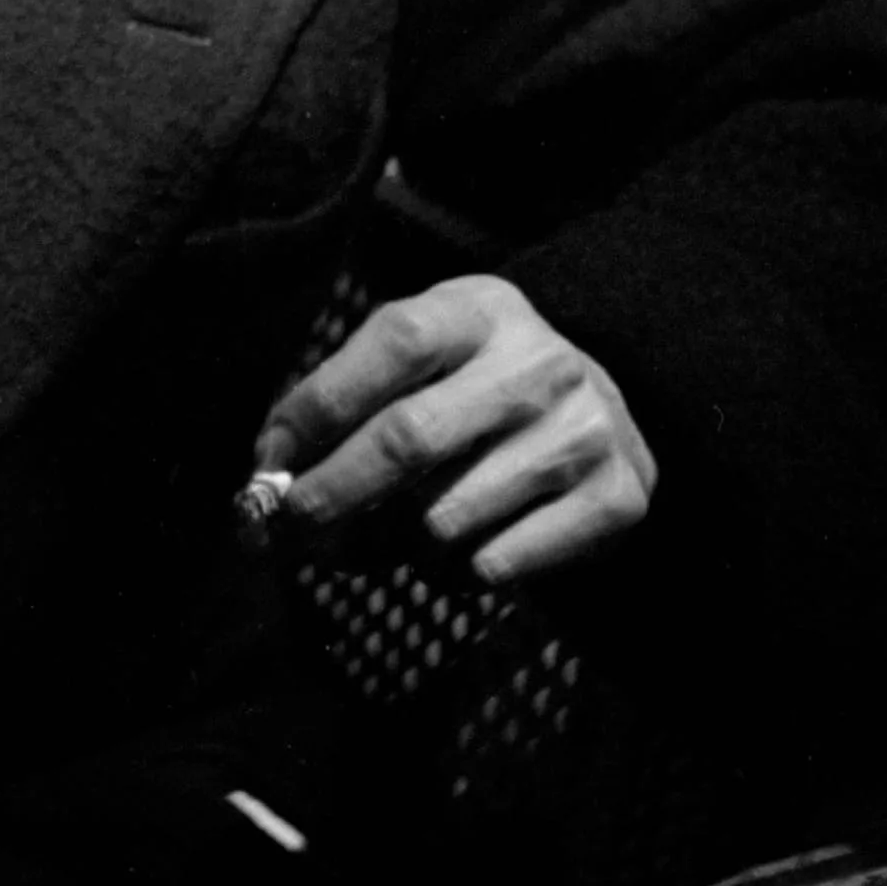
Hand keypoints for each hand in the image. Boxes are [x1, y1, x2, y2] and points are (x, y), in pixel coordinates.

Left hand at [253, 275, 655, 581]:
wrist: (597, 411)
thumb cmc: (471, 386)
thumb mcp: (418, 360)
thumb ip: (346, 399)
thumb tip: (269, 470)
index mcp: (478, 310)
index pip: (392, 345)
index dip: (317, 407)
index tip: (268, 461)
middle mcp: (540, 362)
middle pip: (410, 438)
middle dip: (331, 493)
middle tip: (289, 528)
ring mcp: (586, 429)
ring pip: (444, 518)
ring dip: (385, 545)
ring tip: (372, 540)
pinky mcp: (618, 498)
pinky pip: (496, 564)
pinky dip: (450, 575)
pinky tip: (447, 554)